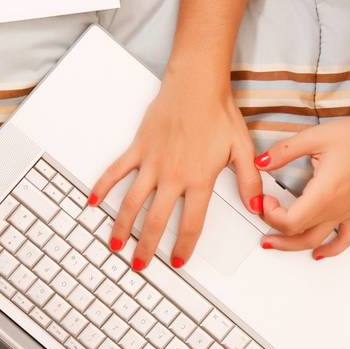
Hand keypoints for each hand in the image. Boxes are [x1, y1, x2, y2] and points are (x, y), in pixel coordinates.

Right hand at [88, 73, 261, 270]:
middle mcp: (173, 176)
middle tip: (140, 264)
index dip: (184, 246)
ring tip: (115, 244)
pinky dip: (102, 186)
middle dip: (146, 247)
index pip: (190, 223)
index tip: (178, 260)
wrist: (197, 84)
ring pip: (131, 202)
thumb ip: (249, 182)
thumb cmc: (219, 112)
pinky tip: (92, 202)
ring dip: (122, 226)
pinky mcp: (138, 148)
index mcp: (199, 179)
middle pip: (155, 220)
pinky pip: (116, 171)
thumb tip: (257, 207)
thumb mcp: (243, 149)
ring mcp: (152, 163)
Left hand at [252, 114, 349, 259]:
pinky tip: (318, 254)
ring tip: (274, 243)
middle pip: (298, 234)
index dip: (270, 214)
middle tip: (260, 216)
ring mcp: (345, 212)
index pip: (289, 221)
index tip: (264, 197)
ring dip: (293, 246)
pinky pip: (343, 238)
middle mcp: (335, 208)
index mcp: (323, 193)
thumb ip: (284, 151)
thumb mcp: (314, 137)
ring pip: (316, 241)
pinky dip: (330, 250)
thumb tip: (261, 161)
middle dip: (274, 229)